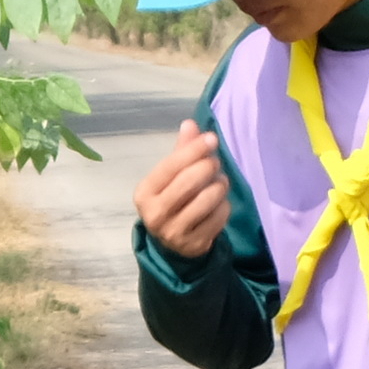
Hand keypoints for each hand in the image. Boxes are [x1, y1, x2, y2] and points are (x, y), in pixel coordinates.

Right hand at [133, 122, 232, 258]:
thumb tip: (190, 124)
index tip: (211, 139)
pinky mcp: (194, 244)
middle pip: (189, 182)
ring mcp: (174, 232)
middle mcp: (155, 214)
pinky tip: (220, 202)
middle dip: (208, 167)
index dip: (193, 150)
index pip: (171, 165)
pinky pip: (218, 217)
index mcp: (144, 193)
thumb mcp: (170, 177)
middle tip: (216, 162)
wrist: (172, 244)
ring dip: (219, 186)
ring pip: (206, 200)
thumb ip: (181, 151)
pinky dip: (224, 205)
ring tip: (220, 182)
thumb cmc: (172, 201)